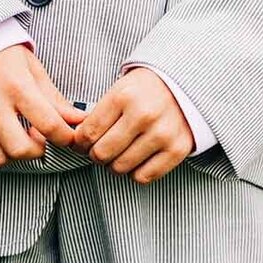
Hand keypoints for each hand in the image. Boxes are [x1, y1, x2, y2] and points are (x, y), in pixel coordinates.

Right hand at [0, 44, 82, 168]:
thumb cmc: (2, 56)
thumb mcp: (32, 70)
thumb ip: (55, 100)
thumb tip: (79, 122)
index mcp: (16, 85)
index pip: (49, 124)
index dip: (65, 137)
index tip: (66, 137)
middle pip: (20, 149)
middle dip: (37, 151)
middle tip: (38, 139)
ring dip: (12, 156)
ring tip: (15, 139)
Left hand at [72, 67, 192, 182]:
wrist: (185, 85)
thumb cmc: (145, 89)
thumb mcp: (119, 90)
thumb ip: (98, 115)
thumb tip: (77, 142)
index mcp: (123, 96)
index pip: (88, 133)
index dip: (79, 144)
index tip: (81, 144)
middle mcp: (143, 115)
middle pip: (102, 153)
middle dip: (95, 155)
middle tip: (99, 150)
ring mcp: (162, 134)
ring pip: (121, 168)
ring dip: (114, 165)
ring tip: (118, 154)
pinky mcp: (177, 150)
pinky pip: (144, 177)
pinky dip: (135, 173)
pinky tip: (135, 160)